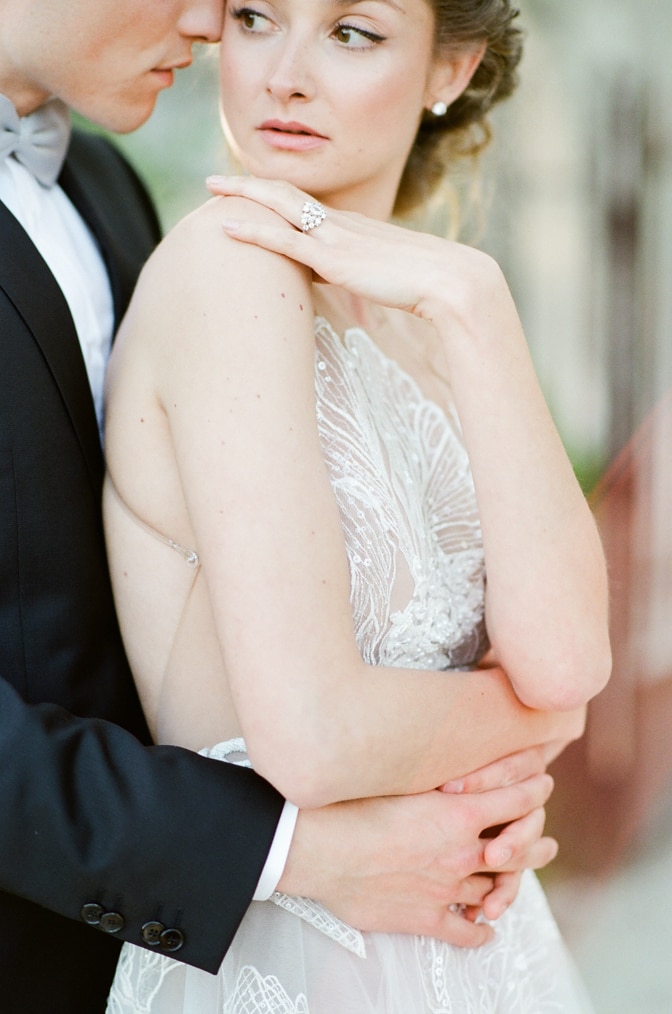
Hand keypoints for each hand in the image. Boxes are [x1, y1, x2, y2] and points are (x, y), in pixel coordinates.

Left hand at [206, 174, 493, 322]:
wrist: (448, 281)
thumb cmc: (428, 286)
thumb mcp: (391, 277)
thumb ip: (368, 277)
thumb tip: (356, 291)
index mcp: (355, 228)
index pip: (307, 204)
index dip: (277, 196)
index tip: (253, 192)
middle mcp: (341, 225)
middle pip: (287, 194)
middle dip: (250, 185)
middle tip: (218, 179)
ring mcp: (336, 238)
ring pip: (279, 206)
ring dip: (243, 195)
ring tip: (212, 188)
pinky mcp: (333, 259)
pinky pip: (283, 239)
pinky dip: (252, 230)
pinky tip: (225, 226)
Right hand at [278, 768, 555, 947]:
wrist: (317, 846)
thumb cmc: (350, 804)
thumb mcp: (402, 775)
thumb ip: (435, 772)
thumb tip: (449, 756)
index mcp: (459, 812)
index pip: (517, 799)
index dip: (534, 789)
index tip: (543, 783)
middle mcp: (461, 851)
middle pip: (518, 849)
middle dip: (535, 843)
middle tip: (547, 844)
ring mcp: (446, 887)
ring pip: (495, 889)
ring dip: (508, 888)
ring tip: (516, 885)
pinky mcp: (425, 917)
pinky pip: (465, 931)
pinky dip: (479, 932)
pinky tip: (484, 928)